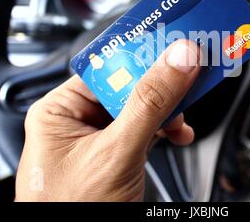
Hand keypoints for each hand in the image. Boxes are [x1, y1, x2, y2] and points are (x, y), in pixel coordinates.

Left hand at [15, 39, 200, 200]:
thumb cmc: (76, 211)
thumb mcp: (117, 152)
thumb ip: (149, 104)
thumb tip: (178, 59)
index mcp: (60, 111)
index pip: (106, 68)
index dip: (141, 55)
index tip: (173, 45)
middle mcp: (78, 121)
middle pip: (128, 86)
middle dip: (161, 88)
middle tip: (189, 74)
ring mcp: (100, 139)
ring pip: (143, 108)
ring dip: (168, 111)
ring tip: (183, 117)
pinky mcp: (119, 154)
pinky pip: (147, 129)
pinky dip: (167, 129)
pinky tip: (179, 133)